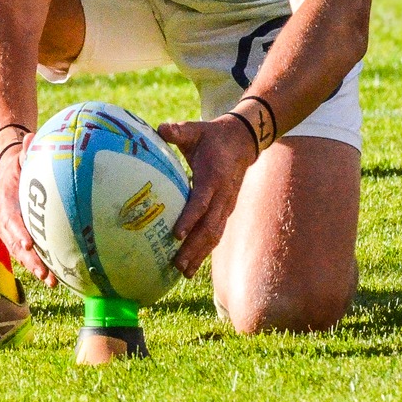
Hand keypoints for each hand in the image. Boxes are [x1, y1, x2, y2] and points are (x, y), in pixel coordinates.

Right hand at [0, 141, 55, 287]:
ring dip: (35, 268)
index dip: (18, 232)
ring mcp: (8, 232)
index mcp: (4, 201)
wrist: (7, 174)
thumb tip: (32, 137)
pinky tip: (55, 278)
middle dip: (29, 259)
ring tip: (52, 282)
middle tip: (43, 272)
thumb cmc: (19, 165)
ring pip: (20, 253)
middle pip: (14, 243)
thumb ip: (27, 151)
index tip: (29, 243)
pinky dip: (39, 265)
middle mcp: (3, 220)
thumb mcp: (22, 156)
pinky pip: (26, 254)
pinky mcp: (16, 238)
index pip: (10, 219)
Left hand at [159, 115, 260, 277]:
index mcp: (213, 177)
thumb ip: (178, 131)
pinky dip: (204, 251)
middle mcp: (223, 196)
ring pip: (214, 235)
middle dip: (193, 247)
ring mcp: (226, 206)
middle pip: (208, 227)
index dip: (189, 219)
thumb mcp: (196, 129)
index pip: (201, 202)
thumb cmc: (212, 136)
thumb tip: (160, 128)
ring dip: (199, 254)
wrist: (242, 142)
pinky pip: (215, 234)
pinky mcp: (225, 212)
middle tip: (176, 264)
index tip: (175, 234)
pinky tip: (191, 265)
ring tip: (182, 272)